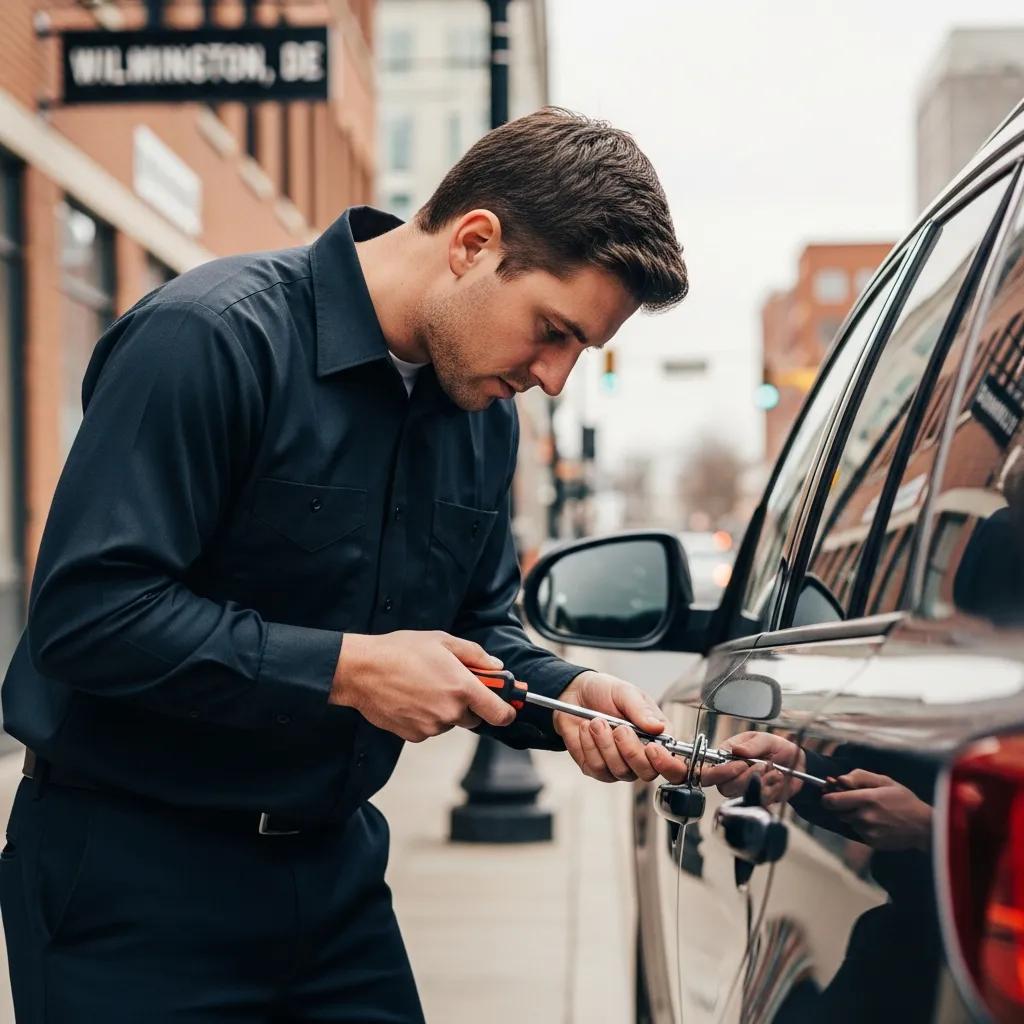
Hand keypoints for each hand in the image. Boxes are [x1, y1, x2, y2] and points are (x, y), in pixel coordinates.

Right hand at [331, 631, 515, 741]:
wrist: (362, 670)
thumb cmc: (400, 651)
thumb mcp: (443, 640)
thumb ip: (475, 655)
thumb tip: (495, 666)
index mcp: (462, 688)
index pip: (499, 713)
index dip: (506, 711)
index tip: (506, 708)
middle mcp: (450, 712)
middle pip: (473, 717)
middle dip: (466, 703)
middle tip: (448, 682)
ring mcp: (431, 727)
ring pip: (449, 722)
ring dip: (443, 709)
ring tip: (423, 686)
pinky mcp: (414, 735)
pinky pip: (429, 728)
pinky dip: (425, 717)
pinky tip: (411, 698)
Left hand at [554, 671, 669, 782]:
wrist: (574, 694)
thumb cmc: (605, 692)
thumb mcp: (625, 692)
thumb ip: (641, 710)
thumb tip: (659, 728)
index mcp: (657, 737)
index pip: (674, 765)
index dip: (667, 764)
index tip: (652, 748)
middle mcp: (641, 756)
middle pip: (647, 772)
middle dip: (630, 750)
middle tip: (618, 727)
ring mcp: (619, 765)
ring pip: (620, 771)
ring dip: (605, 744)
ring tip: (596, 721)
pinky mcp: (597, 769)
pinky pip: (597, 768)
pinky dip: (589, 746)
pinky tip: (586, 729)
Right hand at [688, 732, 806, 803]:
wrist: (796, 763)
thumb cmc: (776, 748)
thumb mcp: (766, 739)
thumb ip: (752, 744)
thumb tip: (736, 750)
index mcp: (727, 757)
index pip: (711, 770)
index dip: (723, 772)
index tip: (742, 764)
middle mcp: (731, 775)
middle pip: (725, 787)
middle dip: (746, 777)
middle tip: (763, 764)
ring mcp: (743, 789)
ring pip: (741, 795)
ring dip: (761, 783)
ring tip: (773, 771)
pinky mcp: (756, 799)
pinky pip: (758, 801)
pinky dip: (771, 790)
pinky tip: (777, 780)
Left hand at [821, 770, 932, 851]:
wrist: (924, 827)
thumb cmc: (904, 800)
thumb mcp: (885, 781)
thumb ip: (859, 777)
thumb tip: (839, 780)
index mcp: (866, 799)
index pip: (831, 801)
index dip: (827, 797)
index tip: (829, 793)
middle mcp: (864, 817)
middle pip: (837, 812)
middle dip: (841, 805)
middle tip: (854, 800)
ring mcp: (867, 832)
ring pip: (847, 821)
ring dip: (852, 815)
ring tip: (871, 811)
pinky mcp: (871, 842)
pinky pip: (857, 831)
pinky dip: (862, 826)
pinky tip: (877, 822)